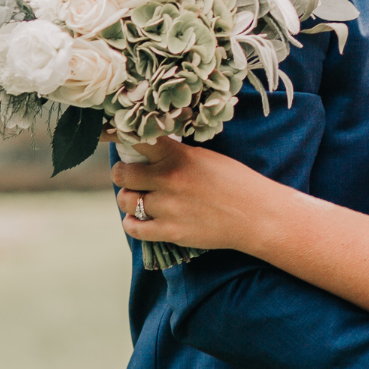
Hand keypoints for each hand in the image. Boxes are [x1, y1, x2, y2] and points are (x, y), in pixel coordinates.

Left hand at [109, 136, 265, 250]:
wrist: (257, 215)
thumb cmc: (236, 182)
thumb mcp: (206, 157)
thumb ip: (177, 153)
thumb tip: (150, 149)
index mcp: (178, 156)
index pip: (137, 140)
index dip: (119, 136)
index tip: (112, 136)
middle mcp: (168, 179)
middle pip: (122, 173)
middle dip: (122, 173)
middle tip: (129, 175)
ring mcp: (167, 208)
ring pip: (125, 200)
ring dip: (127, 197)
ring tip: (137, 197)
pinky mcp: (170, 232)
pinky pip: (133, 228)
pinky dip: (131, 222)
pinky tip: (138, 218)